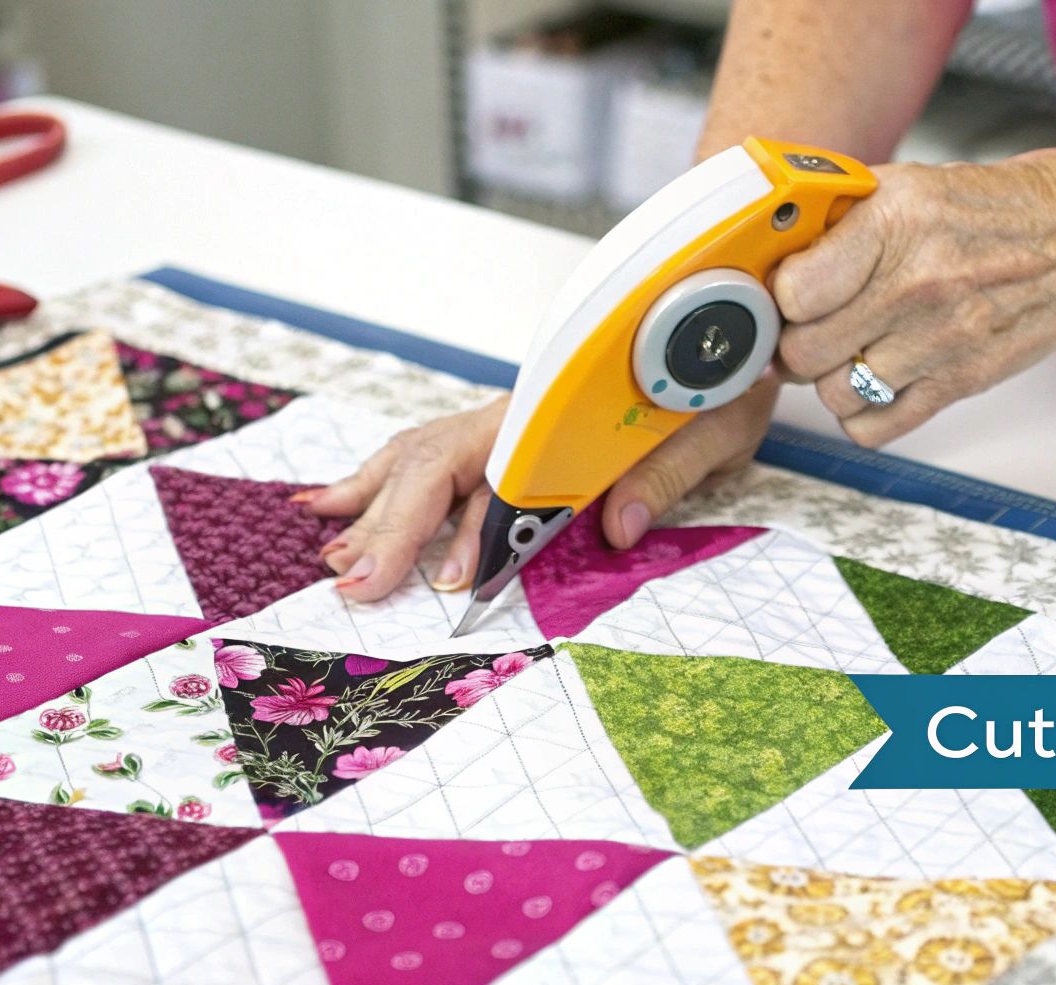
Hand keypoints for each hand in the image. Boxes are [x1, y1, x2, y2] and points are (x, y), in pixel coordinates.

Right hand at [303, 375, 779, 601]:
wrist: (726, 332)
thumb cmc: (720, 382)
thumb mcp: (712, 429)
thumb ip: (664, 474)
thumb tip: (617, 526)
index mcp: (567, 413)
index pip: (500, 474)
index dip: (468, 529)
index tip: (449, 581)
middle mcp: (522, 413)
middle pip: (436, 462)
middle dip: (389, 523)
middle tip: (353, 582)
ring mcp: (507, 420)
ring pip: (420, 454)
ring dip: (371, 501)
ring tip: (329, 543)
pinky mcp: (506, 431)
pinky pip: (431, 455)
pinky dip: (381, 480)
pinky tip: (341, 502)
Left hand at [773, 151, 1055, 445]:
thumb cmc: (1006, 210)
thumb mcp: (918, 186)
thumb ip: (847, 222)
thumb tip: (777, 263)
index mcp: (899, 220)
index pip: (794, 289)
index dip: (780, 296)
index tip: (788, 292)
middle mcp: (918, 282)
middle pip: (805, 350)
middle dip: (798, 341)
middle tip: (816, 325)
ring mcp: (942, 339)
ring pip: (833, 394)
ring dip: (831, 379)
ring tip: (853, 350)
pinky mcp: (962, 382)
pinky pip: (875, 427)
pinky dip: (863, 415)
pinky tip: (878, 383)